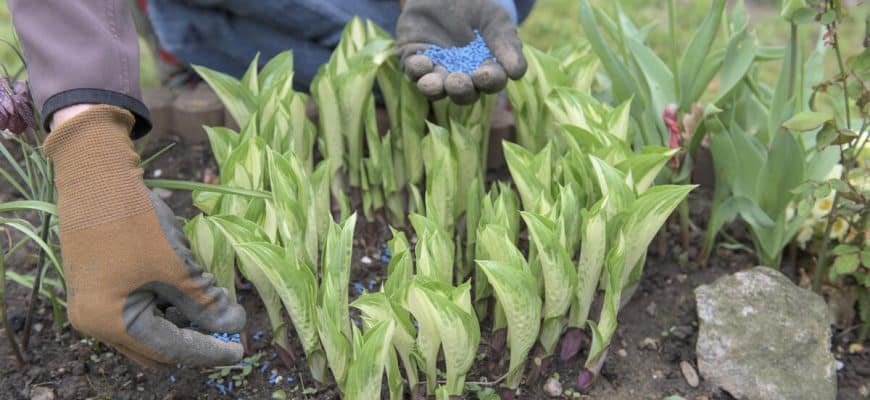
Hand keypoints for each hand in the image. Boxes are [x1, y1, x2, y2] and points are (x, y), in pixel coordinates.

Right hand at [46, 105, 245, 367]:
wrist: (95, 174)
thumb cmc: (134, 221)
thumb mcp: (176, 266)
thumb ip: (205, 302)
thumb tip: (233, 326)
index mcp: (110, 322)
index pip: (170, 348)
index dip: (208, 350)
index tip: (240, 350)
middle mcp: (96, 321)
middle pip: (157, 346)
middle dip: (196, 340)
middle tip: (231, 335)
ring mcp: (96, 304)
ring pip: (150, 327)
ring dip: (184, 321)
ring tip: (219, 310)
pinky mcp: (102, 286)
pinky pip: (141, 308)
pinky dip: (169, 305)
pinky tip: (196, 293)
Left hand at [396, 0, 527, 104]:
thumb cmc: (475, 8)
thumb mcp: (494, 20)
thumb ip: (505, 43)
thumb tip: (518, 73)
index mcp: (485, 71)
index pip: (491, 82)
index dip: (489, 80)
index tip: (486, 74)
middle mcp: (461, 77)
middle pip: (462, 93)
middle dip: (461, 90)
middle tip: (458, 81)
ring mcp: (436, 71)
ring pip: (435, 88)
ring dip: (434, 88)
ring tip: (436, 84)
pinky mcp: (413, 60)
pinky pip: (413, 71)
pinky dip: (416, 69)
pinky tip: (422, 62)